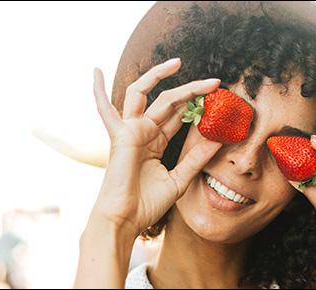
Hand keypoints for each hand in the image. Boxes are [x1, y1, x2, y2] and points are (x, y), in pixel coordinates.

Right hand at [91, 58, 221, 236]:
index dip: (198, 106)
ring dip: (160, 75)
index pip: (178, 116)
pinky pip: (105, 109)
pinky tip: (95, 72)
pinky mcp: (120, 135)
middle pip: (168, 101)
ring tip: (178, 62)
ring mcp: (130, 131)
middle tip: (215, 82)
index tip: (219, 99)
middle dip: (191, 90)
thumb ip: (196, 159)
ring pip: (146, 94)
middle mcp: (142, 132)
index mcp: (155, 142)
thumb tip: (218, 140)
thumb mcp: (180, 179)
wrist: (126, 220)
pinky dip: (98, 91)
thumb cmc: (147, 204)